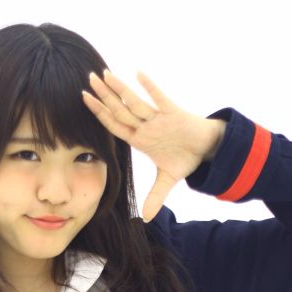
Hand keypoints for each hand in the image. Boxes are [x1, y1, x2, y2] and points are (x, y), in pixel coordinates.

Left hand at [82, 69, 224, 221]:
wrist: (207, 148)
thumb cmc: (185, 158)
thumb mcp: (168, 181)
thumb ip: (155, 197)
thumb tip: (146, 219)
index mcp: (140, 139)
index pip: (115, 125)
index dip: (100, 114)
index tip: (84, 100)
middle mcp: (146, 126)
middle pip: (120, 110)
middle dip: (104, 96)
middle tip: (89, 79)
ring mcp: (159, 118)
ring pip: (135, 103)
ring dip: (120, 90)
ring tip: (104, 74)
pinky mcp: (174, 113)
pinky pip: (160, 99)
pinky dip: (150, 87)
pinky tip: (138, 73)